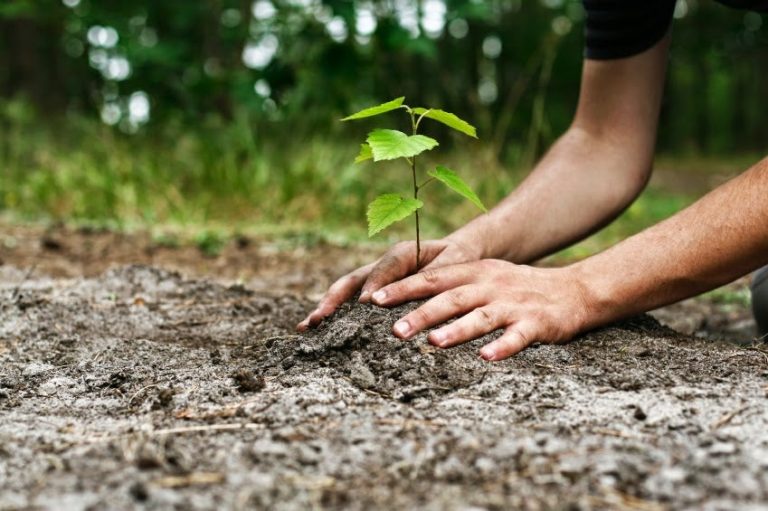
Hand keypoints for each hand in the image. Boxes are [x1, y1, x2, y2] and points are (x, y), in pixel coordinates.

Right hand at [297, 238, 481, 330]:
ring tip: (306, 327)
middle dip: (334, 300)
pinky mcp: (374, 291)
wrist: (458, 254)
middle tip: (318, 319)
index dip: (375, 285)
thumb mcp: (454, 264)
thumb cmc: (458, 259)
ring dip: (327, 308)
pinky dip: (335, 315)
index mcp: (403, 253)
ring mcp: (375, 279)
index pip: (385, 269)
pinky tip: (317, 331)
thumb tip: (416, 295)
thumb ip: (435, 276)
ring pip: (346, 291)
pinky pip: (351, 301)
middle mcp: (383, 265)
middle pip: (352, 280)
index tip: (366, 304)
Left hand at [369, 259, 593, 359]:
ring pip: (481, 317)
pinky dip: (502, 347)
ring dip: (457, 330)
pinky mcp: (536, 323)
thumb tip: (405, 300)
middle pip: (451, 298)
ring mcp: (513, 304)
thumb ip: (451, 285)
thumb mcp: (485, 277)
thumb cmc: (518, 288)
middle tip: (394, 330)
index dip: (403, 288)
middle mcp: (491, 285)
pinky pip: (517, 336)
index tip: (374, 299)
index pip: (433, 278)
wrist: (574, 290)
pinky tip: (486, 358)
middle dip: (421, 313)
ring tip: (433, 343)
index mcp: (475, 272)